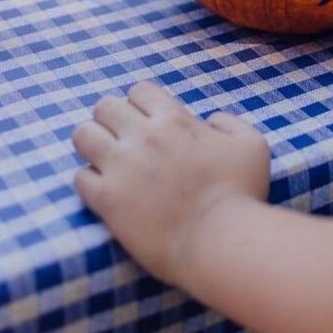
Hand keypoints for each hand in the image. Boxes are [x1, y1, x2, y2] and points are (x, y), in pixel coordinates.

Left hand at [73, 81, 270, 288]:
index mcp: (174, 120)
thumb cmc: (241, 194)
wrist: (220, 241)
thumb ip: (231, 123)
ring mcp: (121, 167)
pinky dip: (89, 181)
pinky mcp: (107, 200)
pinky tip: (104, 191)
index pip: (139, 91)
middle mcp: (143, 136)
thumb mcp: (253, 145)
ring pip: (83, 136)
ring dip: (93, 144)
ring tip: (104, 161)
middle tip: (122, 140)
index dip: (140, 103)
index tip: (145, 121)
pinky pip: (80, 178)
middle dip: (111, 119)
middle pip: (105, 107)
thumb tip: (211, 120)